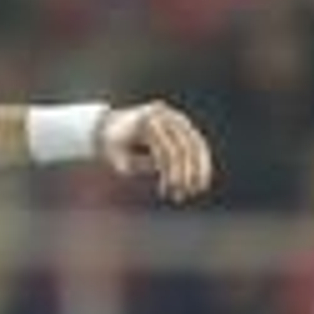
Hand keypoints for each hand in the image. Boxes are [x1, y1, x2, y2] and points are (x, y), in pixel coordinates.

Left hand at [97, 101, 213, 203]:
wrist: (114, 126)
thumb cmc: (112, 146)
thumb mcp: (118, 156)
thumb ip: (136, 162)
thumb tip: (159, 167)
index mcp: (148, 121)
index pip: (166, 150)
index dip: (171, 172)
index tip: (167, 192)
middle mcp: (167, 116)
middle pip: (184, 147)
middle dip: (185, 174)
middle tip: (181, 197)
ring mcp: (177, 119)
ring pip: (196, 145)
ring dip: (198, 170)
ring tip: (194, 192)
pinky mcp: (184, 126)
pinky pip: (197, 144)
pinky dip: (200, 163)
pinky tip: (200, 183)